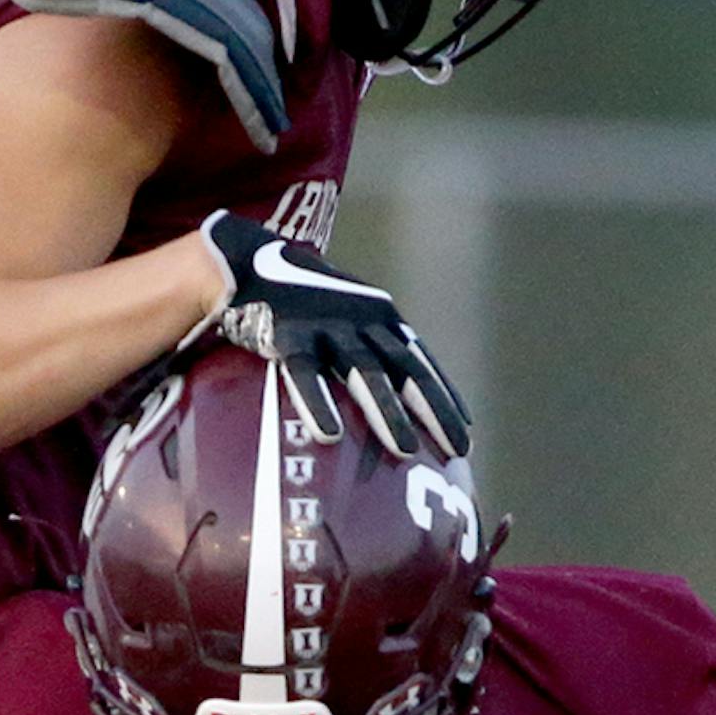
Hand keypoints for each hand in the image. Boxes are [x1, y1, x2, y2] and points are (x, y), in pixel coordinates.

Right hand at [198, 213, 471, 456]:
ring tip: (406, 451)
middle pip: (406, 369)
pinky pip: (305, 373)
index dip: (445, 396)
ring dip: (388, 412)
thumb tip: (384, 409)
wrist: (250, 262)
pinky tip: (329, 435)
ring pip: (364, 372)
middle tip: (456, 452)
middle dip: (434, 411)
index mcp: (380, 318)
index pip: (421, 361)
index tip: (465, 433)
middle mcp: (362, 320)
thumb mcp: (343, 320)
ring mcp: (327, 325)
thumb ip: (364, 353)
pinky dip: (318, 402)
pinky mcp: (288, 335)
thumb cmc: (302, 306)